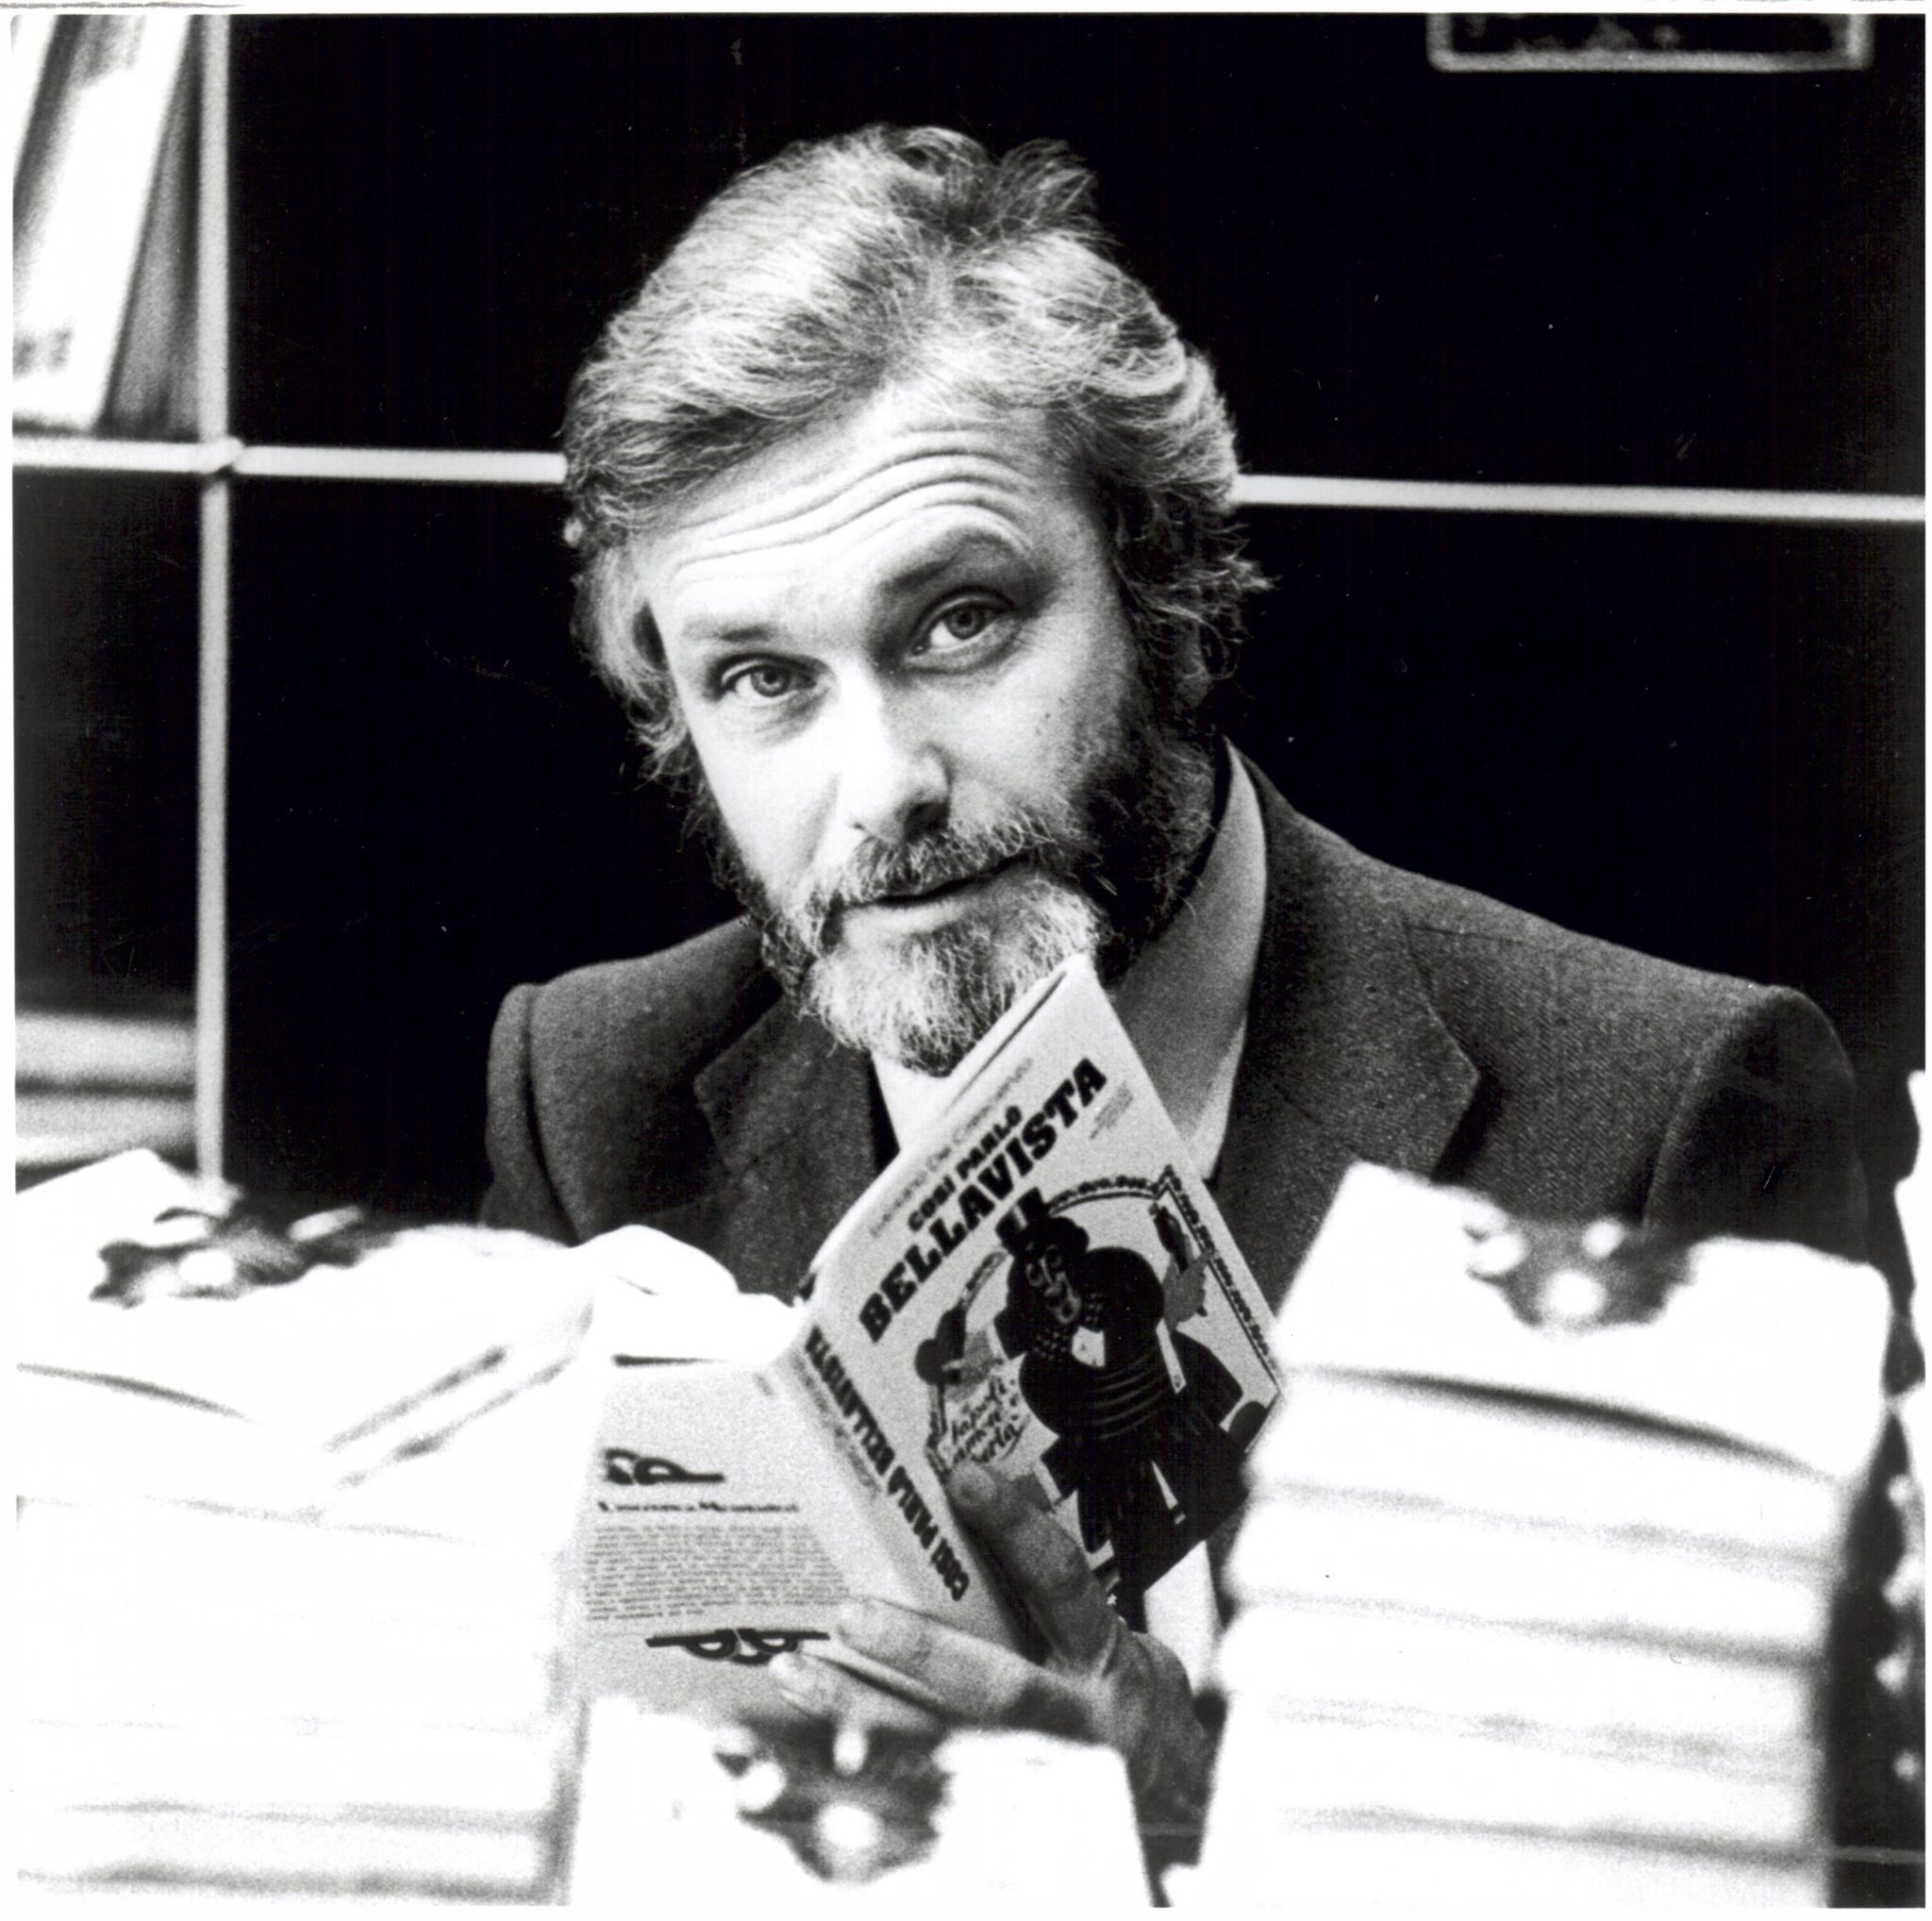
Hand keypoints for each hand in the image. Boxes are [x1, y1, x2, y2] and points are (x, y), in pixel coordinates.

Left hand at [768, 1461, 1213, 1827]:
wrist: (1176, 1812)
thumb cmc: (1138, 1714)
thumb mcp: (1124, 1645)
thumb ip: (1062, 1597)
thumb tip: (996, 1514)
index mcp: (1107, 1665)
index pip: (1065, 1585)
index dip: (1019, 1530)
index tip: (965, 1480)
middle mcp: (1078, 1726)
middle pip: (999, 1690)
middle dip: (921, 1652)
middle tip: (850, 1613)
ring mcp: (1041, 1783)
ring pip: (946, 1752)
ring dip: (863, 1714)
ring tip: (798, 1671)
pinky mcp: (1004, 1823)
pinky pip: (924, 1804)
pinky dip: (863, 1779)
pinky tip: (813, 1750)